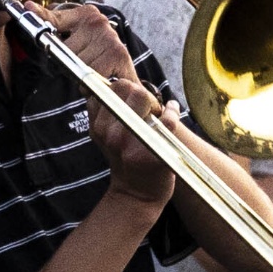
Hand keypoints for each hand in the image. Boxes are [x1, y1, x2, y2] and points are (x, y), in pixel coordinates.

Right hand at [45, 2, 177, 204]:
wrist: (136, 194)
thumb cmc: (125, 158)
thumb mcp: (105, 133)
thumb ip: (104, 107)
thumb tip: (106, 77)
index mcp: (97, 124)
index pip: (105, 85)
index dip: (120, 85)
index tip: (127, 93)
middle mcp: (108, 133)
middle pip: (125, 87)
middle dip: (139, 91)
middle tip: (146, 105)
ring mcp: (129, 144)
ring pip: (143, 98)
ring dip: (156, 102)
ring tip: (158, 112)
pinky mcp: (151, 155)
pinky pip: (168, 122)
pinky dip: (175, 115)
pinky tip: (172, 116)